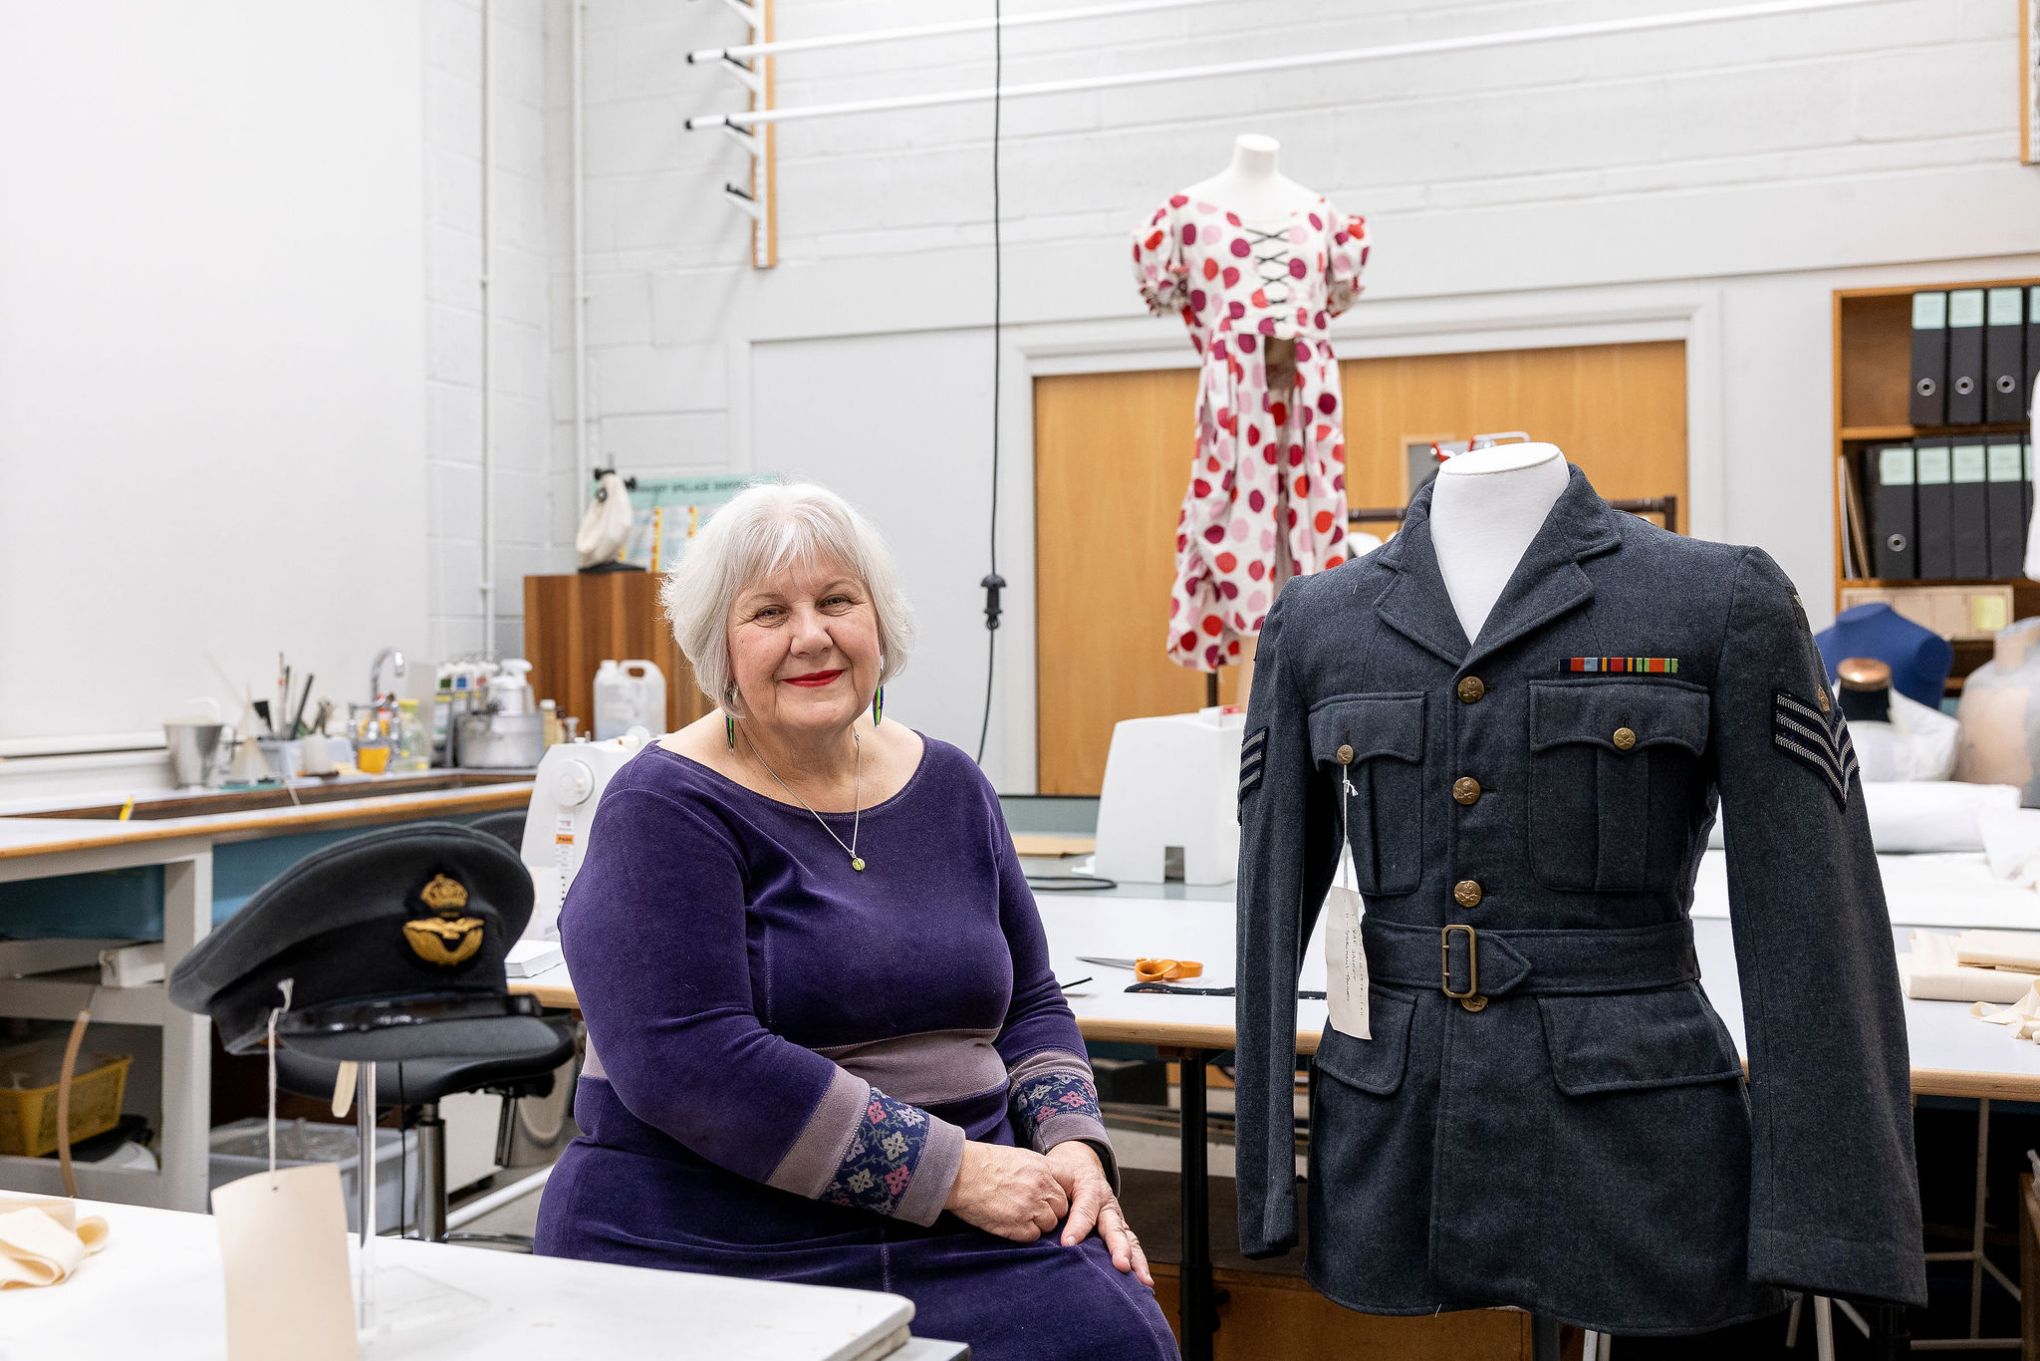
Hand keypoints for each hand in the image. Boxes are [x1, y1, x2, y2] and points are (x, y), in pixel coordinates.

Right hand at [944, 1141, 1068, 1242]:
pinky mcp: (1017, 1226)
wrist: (961, 1174)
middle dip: (1050, 1210)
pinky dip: (1024, 1233)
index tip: (1051, 1196)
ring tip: (1019, 1216)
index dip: (1059, 1192)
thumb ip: (1037, 1170)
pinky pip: (1033, 1236)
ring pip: (1049, 1224)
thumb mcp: (1017, 1157)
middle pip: (1061, 1208)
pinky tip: (1011, 1224)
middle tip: (1032, 1208)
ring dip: (1038, 1223)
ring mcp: (1030, 1208)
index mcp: (1042, 1169)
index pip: (1068, 1184)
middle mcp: (1041, 1188)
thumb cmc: (983, 1163)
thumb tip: (1047, 1181)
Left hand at [1046, 1141, 1152, 1286]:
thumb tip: (1031, 1209)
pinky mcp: (1120, 1230)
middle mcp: (1107, 1205)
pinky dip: (1140, 1263)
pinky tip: (1145, 1282)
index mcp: (1090, 1189)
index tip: (1068, 1244)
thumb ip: (1047, 1189)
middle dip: (1118, 1247)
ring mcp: (1116, 1219)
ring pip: (1128, 1238)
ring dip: (1135, 1259)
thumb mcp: (1055, 1173)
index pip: (1085, 1209)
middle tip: (1120, 1264)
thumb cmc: (1064, 1174)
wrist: (1080, 1166)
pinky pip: (1132, 1246)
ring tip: (1142, 1279)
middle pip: (1114, 1226)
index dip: (1078, 1226)